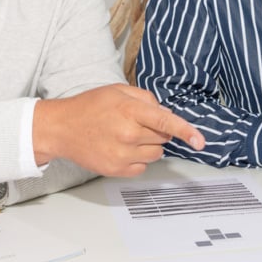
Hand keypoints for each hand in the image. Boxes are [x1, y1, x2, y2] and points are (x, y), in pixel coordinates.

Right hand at [32, 84, 204, 177]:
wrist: (61, 128)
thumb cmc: (89, 107)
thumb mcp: (118, 91)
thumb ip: (146, 99)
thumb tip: (166, 114)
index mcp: (129, 111)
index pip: (165, 122)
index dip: (186, 131)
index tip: (200, 141)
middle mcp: (127, 135)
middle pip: (163, 137)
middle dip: (157, 130)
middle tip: (136, 122)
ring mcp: (121, 155)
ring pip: (156, 153)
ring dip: (149, 145)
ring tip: (126, 135)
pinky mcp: (116, 170)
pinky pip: (143, 167)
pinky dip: (138, 158)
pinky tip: (121, 148)